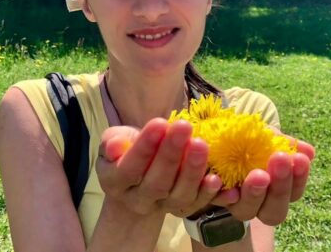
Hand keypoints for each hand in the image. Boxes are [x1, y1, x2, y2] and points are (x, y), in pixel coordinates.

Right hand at [96, 118, 221, 216]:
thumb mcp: (113, 140)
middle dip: (172, 154)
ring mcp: (163, 207)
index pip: (128, 169)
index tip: (159, 123)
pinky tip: (218, 179)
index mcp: (115, 183)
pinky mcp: (184, 208)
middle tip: (184, 127)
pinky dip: (210, 194)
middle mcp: (138, 200)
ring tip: (201, 144)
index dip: (144, 148)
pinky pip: (198, 204)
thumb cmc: (127, 149)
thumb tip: (115, 146)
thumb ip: (112, 141)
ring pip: (179, 196)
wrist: (139, 175)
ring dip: (192, 170)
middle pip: (157, 183)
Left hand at [211, 132, 314, 225]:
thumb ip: (283, 143)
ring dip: (254, 193)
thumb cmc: (246, 137)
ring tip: (258, 174)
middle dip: (280, 187)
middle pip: (273, 212)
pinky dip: (220, 193)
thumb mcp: (265, 135)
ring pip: (246, 211)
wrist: (214, 134)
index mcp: (274, 190)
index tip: (299, 158)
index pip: (293, 193)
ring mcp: (233, 203)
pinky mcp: (210, 197)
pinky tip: (220, 179)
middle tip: (280, 159)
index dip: (298, 179)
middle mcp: (256, 203)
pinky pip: (215, 201)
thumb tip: (308, 152)